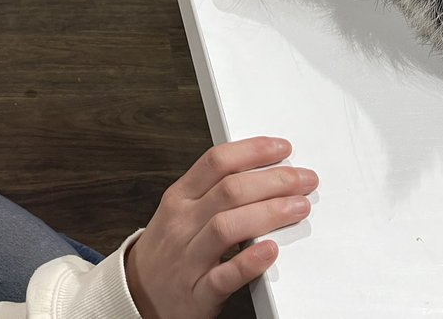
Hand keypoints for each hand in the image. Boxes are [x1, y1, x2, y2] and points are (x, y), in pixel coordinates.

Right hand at [124, 136, 317, 318]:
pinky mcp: (198, 293)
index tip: (282, 148)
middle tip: (303, 180)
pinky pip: (225, 276)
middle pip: (229, 190)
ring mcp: (188, 258)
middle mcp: (182, 223)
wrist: (138, 294)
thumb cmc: (168, 249)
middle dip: (273, 180)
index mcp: (179, 197)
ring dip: (268, 213)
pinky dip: (249, 262)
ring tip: (298, 207)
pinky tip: (271, 251)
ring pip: (227, 227)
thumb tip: (260, 169)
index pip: (216, 162)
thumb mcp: (179, 210)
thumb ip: (213, 190)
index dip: (253, 151)